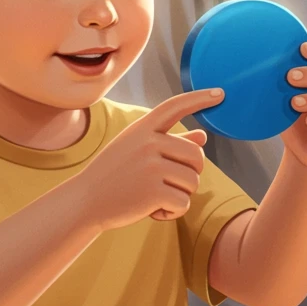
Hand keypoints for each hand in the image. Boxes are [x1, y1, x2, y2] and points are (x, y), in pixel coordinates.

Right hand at [77, 88, 223, 231]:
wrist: (85, 202)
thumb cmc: (114, 174)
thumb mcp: (136, 150)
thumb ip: (171, 142)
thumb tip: (202, 136)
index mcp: (143, 128)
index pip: (176, 106)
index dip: (200, 98)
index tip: (220, 94)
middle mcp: (148, 142)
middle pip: (197, 156)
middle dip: (189, 174)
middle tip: (166, 183)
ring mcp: (151, 166)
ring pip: (193, 181)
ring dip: (179, 195)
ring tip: (153, 196)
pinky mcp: (153, 191)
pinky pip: (183, 203)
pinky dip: (173, 212)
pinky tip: (153, 210)